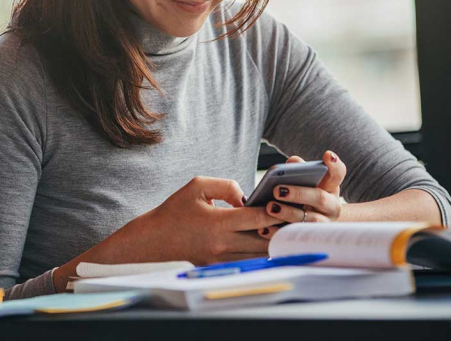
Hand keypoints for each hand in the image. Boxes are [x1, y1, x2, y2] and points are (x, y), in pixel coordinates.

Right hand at [123, 176, 282, 265]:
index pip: (256, 219)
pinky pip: (246, 260)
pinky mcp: (218, 265)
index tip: (288, 204)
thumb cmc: (176, 208)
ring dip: (272, 242)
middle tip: (295, 217)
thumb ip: (226, 186)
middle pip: (262, 240)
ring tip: (286, 229)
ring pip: (257, 254)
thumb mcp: (198, 185)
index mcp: (217, 223)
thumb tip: (246, 197)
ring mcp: (220, 259)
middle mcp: (221, 245)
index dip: (274, 211)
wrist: (155, 237)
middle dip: (280, 229)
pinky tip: (267, 239)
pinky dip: (259, 251)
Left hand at [258, 150, 346, 239]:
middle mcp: (332, 207)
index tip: (328, 154)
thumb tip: (292, 163)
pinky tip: (264, 229)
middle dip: (298, 193)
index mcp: (331, 187)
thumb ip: (298, 169)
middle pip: (319, 198)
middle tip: (277, 190)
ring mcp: (323, 225)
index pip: (338, 174)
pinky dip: (278, 233)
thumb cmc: (305, 196)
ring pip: (309, 220)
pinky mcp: (310, 240)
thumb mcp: (305, 182)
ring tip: (269, 207)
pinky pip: (295, 238)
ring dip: (288, 214)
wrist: (312, 224)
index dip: (335, 165)